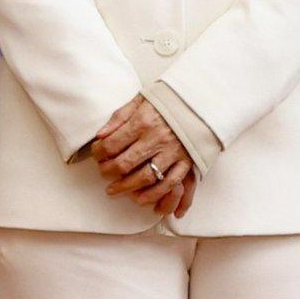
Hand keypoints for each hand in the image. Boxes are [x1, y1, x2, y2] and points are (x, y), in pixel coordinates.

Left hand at [87, 96, 199, 217]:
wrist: (202, 101)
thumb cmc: (170, 100)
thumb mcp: (142, 99)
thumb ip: (120, 117)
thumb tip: (100, 135)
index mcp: (144, 121)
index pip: (112, 144)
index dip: (99, 152)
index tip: (97, 154)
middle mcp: (157, 138)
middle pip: (124, 164)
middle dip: (108, 172)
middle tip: (103, 173)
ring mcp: (173, 152)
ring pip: (144, 178)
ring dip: (125, 188)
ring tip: (114, 190)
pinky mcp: (186, 161)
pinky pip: (169, 184)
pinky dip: (154, 195)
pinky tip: (140, 199)